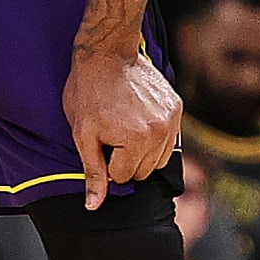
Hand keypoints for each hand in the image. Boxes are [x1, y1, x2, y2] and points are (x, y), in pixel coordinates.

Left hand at [64, 47, 180, 207]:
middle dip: (125, 159)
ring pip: (157, 159)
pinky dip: (154, 136)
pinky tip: (138, 118)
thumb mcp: (83, 135)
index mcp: (136, 141)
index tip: (100, 140)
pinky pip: (168, 139)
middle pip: (143, 171)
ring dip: (141, 151)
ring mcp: (171, 119)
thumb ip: (93, 172)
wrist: (107, 54)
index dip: (106, 162)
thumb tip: (93, 206)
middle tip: (111, 133)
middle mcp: (160, 132)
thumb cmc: (89, 94)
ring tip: (125, 127)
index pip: (122, 177)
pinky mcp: (177, 107)